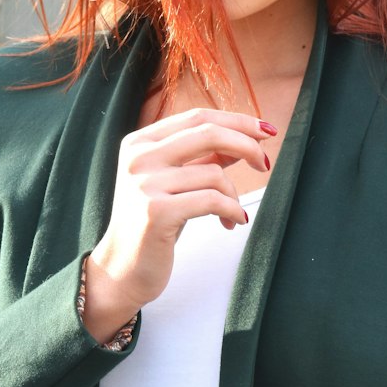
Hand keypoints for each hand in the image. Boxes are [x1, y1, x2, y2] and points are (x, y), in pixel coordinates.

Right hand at [82, 107, 272, 341]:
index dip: (236, 121)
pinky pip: (212, 201)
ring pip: (214, 173)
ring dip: (234, 195)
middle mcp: (138, 158)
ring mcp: (144, 184)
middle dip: (247, 145)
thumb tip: (244, 138)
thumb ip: (202, 158)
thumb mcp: (175, 183)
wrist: (122, 269)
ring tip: (232, 213)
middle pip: (208, 133)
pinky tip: (233, 222)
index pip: (197, 117)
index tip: (265, 131)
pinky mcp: (156, 212)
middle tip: (265, 163)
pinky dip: (231, 210)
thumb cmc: (151, 225)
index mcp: (139, 143)